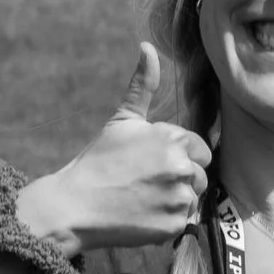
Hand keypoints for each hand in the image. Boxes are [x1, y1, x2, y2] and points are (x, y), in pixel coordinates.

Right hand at [22, 44, 210, 252]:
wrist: (74, 205)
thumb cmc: (98, 160)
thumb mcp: (122, 120)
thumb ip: (142, 86)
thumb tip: (148, 47)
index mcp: (173, 139)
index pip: (200, 149)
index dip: (180, 156)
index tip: (152, 163)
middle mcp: (181, 168)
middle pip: (200, 175)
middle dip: (180, 178)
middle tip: (146, 182)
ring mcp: (178, 199)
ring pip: (193, 199)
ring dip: (175, 200)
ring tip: (143, 198)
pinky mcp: (174, 226)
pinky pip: (184, 222)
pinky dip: (167, 221)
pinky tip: (142, 214)